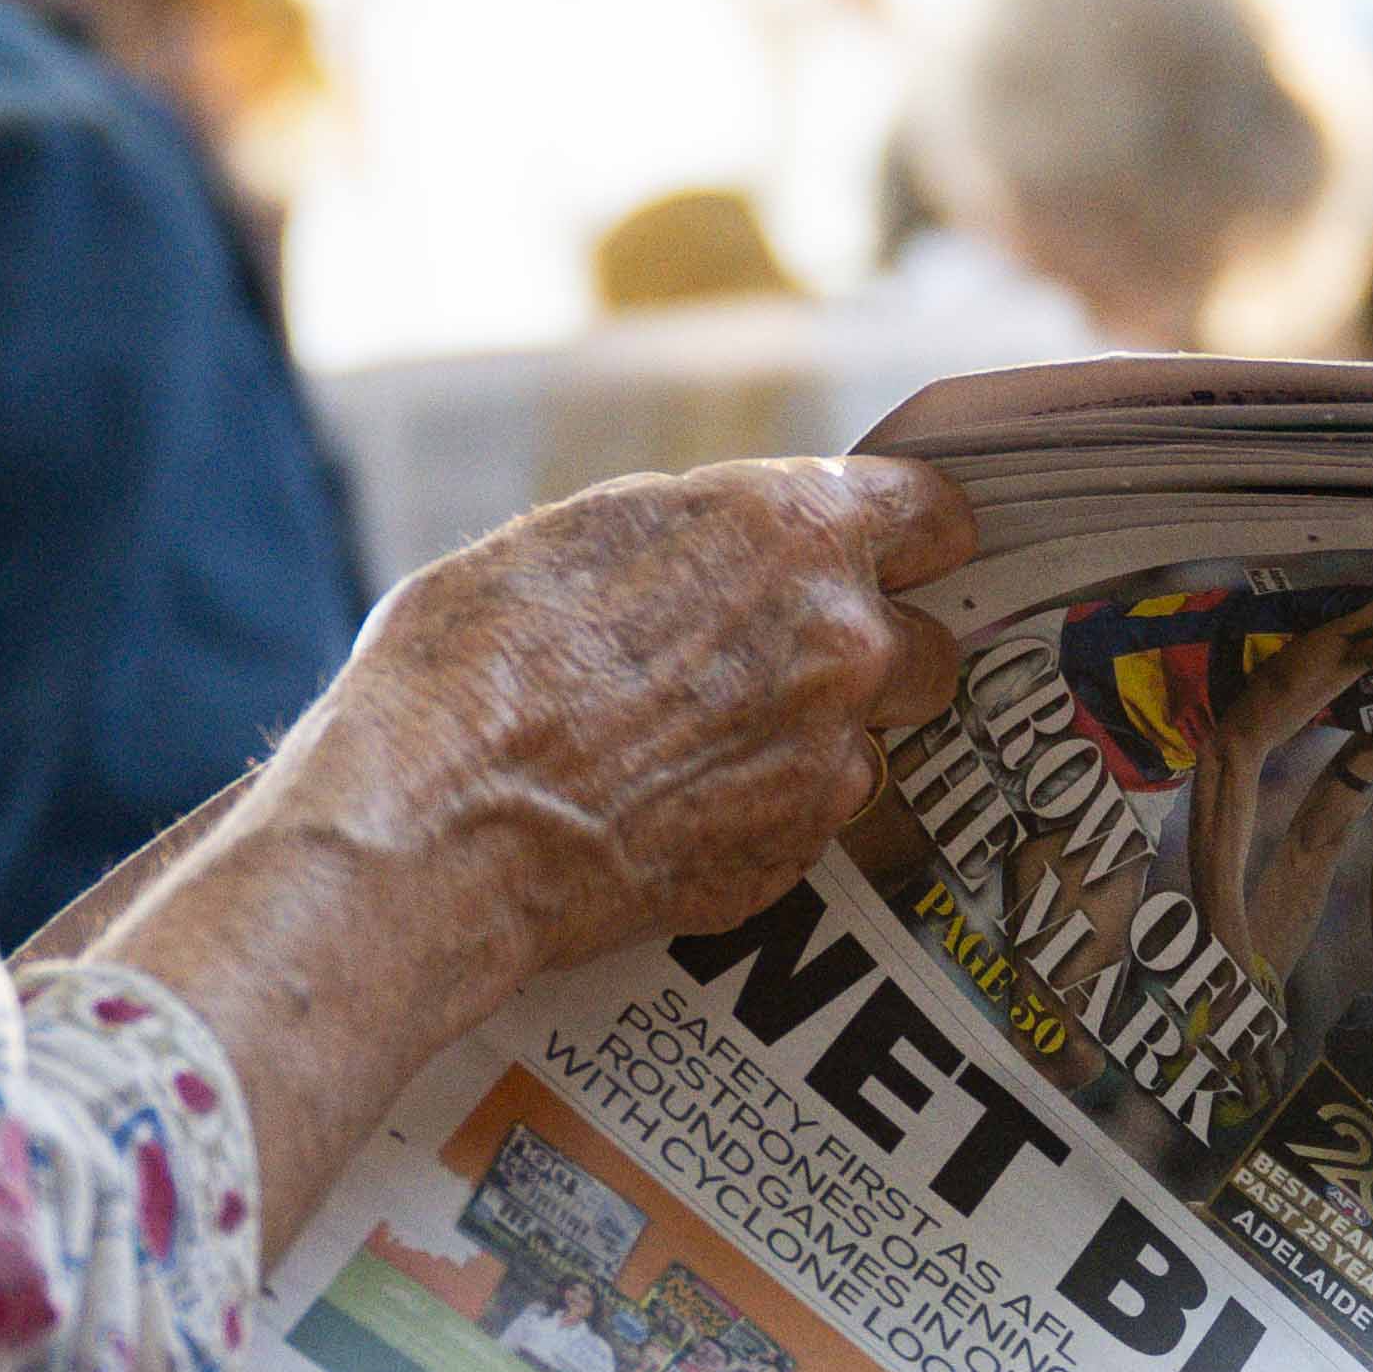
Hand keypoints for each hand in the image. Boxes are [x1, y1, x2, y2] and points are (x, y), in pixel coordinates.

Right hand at [293, 457, 976, 992]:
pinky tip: (676, 809)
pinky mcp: (794, 857)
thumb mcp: (583, 533)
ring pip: (872, 744)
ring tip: (706, 749)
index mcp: (798, 531)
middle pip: (925, 644)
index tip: (887, 556)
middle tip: (776, 665)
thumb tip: (733, 541)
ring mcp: (828, 760)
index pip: (936, 514)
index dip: (908, 537)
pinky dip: (764, 815)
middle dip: (868, 654)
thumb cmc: (475, 657)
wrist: (437, 821)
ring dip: (817, 744)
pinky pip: (811, 823)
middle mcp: (843, 642)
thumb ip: (702, 535)